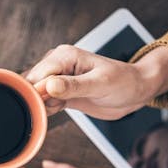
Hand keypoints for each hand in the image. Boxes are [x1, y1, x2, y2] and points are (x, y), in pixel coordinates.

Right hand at [24, 44, 167, 119]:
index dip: (36, 92)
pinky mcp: (60, 92)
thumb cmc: (125, 82)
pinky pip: (43, 102)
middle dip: (36, 100)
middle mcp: (57, 64)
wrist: (137, 91)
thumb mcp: (101, 84)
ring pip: (34, 94)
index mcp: (64, 55)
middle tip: (54, 109)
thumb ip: (74, 86)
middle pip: (31, 84)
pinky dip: (45, 110)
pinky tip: (57, 111)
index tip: (43, 106)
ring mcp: (57, 79)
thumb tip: (49, 86)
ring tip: (60, 108)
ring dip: (40, 106)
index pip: (38, 74)